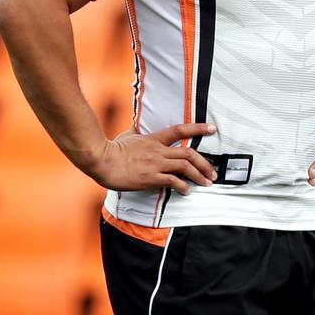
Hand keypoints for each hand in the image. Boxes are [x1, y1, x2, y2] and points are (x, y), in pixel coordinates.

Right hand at [86, 123, 217, 194]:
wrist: (101, 160)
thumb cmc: (112, 148)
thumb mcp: (128, 134)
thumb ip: (137, 130)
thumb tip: (138, 123)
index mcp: (154, 139)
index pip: (181, 130)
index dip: (199, 128)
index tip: (213, 129)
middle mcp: (158, 151)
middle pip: (189, 153)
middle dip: (205, 163)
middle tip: (213, 173)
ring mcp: (155, 164)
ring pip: (185, 167)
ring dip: (199, 175)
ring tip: (207, 183)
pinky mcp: (150, 178)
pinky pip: (172, 181)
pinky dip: (183, 186)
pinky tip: (187, 191)